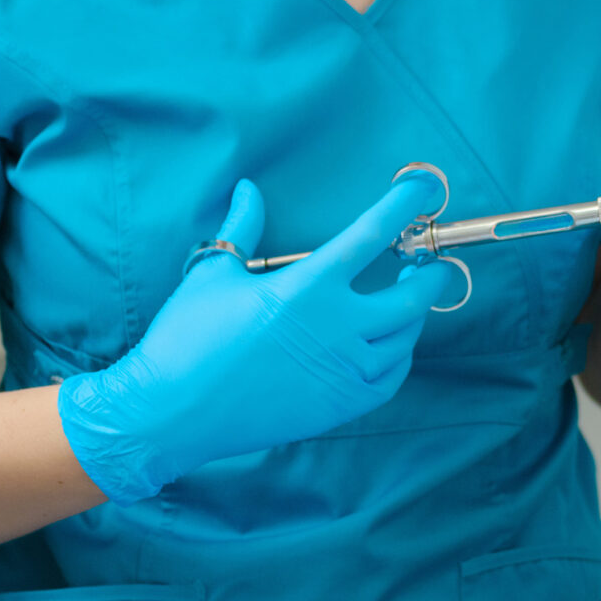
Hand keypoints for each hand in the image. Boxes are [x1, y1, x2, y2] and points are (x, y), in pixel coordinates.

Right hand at [58, 170, 446, 503]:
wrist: (170, 413)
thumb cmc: (187, 338)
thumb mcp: (214, 273)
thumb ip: (243, 227)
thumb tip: (248, 189)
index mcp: (307, 287)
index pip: (372, 234)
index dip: (403, 205)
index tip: (425, 187)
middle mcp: (337, 328)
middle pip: (411, 296)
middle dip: (430, 274)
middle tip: (428, 262)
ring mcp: (343, 371)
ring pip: (405, 338)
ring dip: (415, 315)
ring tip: (407, 299)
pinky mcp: (339, 406)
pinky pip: (390, 379)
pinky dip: (399, 357)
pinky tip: (391, 344)